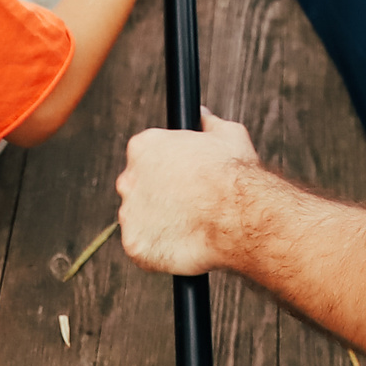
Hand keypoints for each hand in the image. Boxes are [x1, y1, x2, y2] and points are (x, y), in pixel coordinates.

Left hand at [117, 109, 259, 275]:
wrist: (237, 215)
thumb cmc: (234, 174)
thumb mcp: (226, 133)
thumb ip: (207, 122)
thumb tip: (202, 114)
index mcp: (143, 147)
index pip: (145, 157)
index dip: (167, 170)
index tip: (184, 179)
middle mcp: (128, 179)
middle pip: (138, 189)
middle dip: (159, 197)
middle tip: (188, 205)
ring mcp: (128, 214)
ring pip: (139, 220)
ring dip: (158, 224)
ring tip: (190, 227)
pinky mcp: (134, 245)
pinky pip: (143, 249)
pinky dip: (159, 251)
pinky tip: (182, 244)